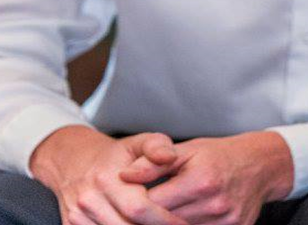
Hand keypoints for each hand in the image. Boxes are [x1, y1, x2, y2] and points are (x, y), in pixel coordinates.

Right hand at [30, 125, 186, 224]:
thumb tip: (169, 156)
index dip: (164, 219)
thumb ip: (158, 147)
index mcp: (107, 179)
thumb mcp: (140, 142)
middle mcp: (89, 201)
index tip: (183, 223)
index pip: (139, 209)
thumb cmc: (115, 154)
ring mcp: (77, 216)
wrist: (73, 161)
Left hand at [119, 131, 292, 224]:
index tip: (128, 201)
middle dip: (149, 218)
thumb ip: (153, 163)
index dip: (136, 205)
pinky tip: (184, 216)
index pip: (152, 205)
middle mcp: (215, 204)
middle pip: (164, 223)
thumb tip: (123, 176)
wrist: (261, 165)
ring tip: (166, 210)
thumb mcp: (187, 150)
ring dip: (166, 223)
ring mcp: (226, 221)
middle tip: (143, 209)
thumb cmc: (220, 155)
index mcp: (201, 180)